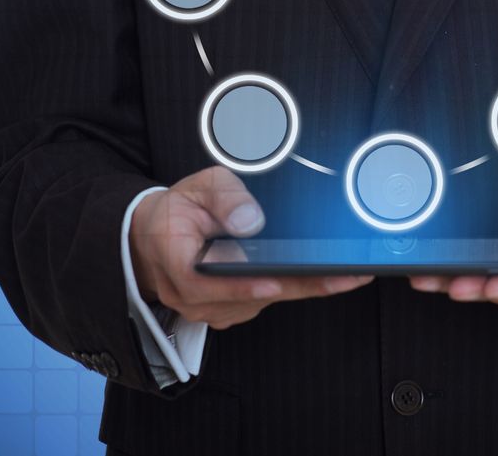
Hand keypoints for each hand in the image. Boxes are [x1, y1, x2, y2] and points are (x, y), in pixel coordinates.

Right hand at [129, 166, 371, 329]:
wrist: (153, 238)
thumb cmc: (176, 211)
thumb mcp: (196, 187)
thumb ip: (225, 198)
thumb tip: (251, 220)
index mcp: (175, 263)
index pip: (204, 282)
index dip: (239, 286)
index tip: (272, 283)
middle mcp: (192, 296)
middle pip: (249, 296)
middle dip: (301, 285)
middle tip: (345, 276)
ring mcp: (211, 308)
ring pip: (262, 301)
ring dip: (302, 287)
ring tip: (345, 272)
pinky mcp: (228, 310)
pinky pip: (264, 301)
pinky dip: (292, 286)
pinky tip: (321, 274)